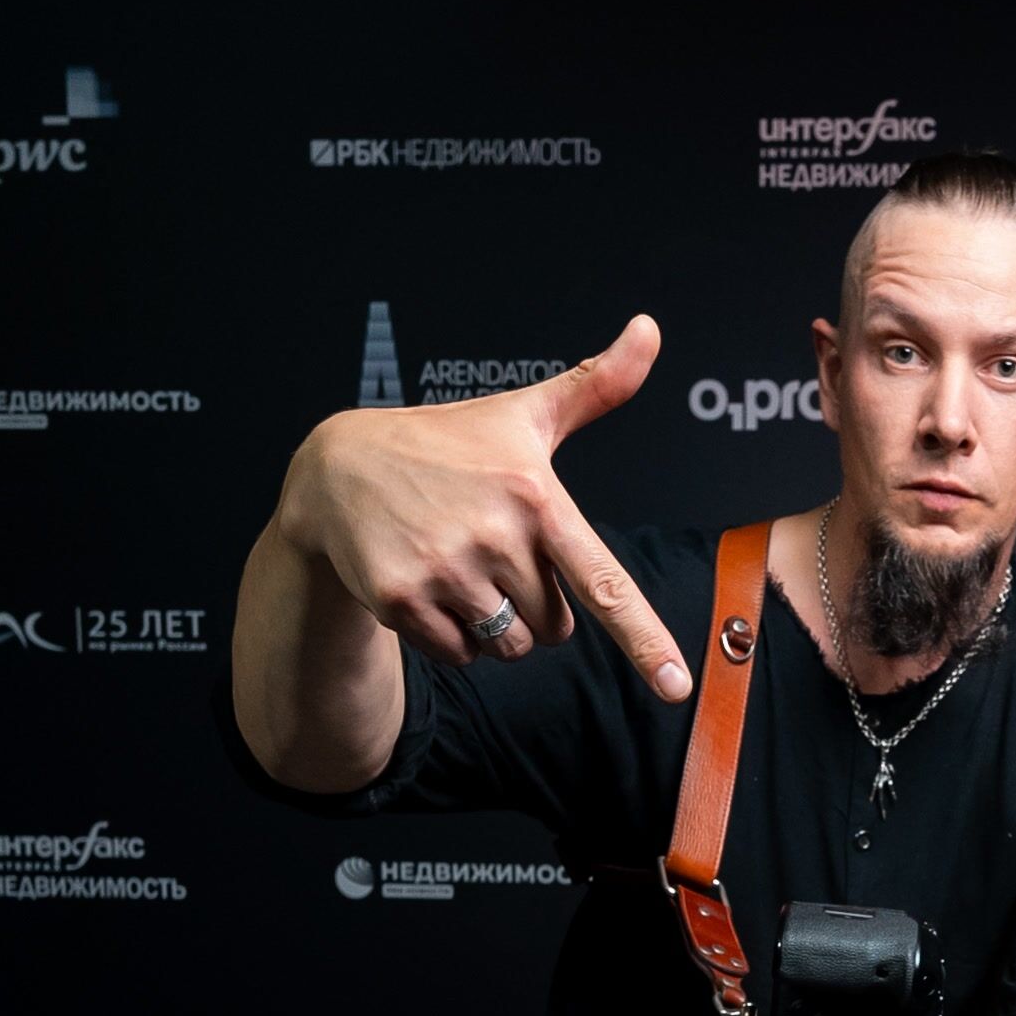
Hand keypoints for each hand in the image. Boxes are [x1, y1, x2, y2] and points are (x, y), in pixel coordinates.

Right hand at [276, 314, 693, 698]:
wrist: (340, 467)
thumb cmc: (448, 445)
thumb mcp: (522, 414)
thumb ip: (595, 387)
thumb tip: (651, 329)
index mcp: (536, 496)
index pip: (603, 582)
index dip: (643, 638)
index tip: (675, 685)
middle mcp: (494, 535)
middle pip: (555, 629)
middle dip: (535, 608)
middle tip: (495, 558)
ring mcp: (444, 570)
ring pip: (509, 648)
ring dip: (495, 627)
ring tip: (462, 570)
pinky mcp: (400, 600)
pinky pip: (458, 657)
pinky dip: (450, 638)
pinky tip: (431, 588)